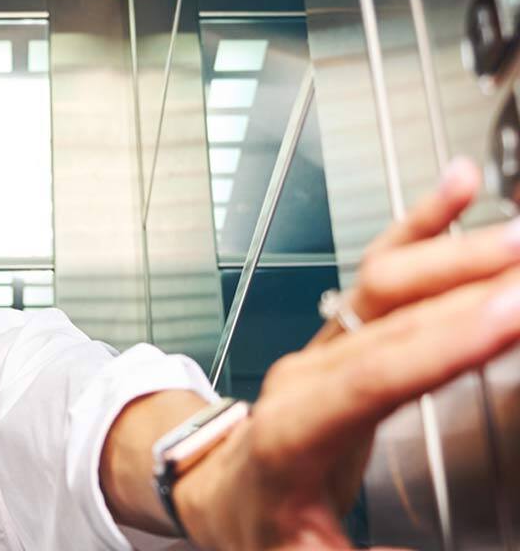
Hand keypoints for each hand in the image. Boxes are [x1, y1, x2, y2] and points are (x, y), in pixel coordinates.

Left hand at [175, 159, 519, 548]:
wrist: (213, 494)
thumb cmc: (257, 528)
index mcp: (291, 437)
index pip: (368, 380)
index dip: (437, 346)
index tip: (504, 317)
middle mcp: (304, 378)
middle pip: (387, 322)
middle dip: (468, 294)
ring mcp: (320, 348)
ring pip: (386, 288)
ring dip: (456, 256)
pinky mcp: (340, 334)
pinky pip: (380, 270)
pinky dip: (423, 225)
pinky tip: (461, 187)